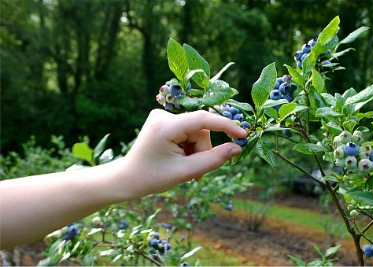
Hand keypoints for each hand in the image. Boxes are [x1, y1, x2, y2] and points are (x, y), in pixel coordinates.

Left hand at [117, 109, 247, 197]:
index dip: (225, 126)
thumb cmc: (152, 178)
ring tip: (185, 168)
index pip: (203, 119)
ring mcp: (162, 116)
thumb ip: (213, 160)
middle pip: (200, 129)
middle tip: (196, 172)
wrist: (127, 178)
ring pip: (195, 132)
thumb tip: (237, 148)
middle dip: (202, 150)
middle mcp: (163, 115)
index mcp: (165, 126)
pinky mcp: (163, 121)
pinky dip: (189, 146)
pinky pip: (188, 131)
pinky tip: (179, 158)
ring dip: (196, 150)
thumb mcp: (185, 172)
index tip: (243, 135)